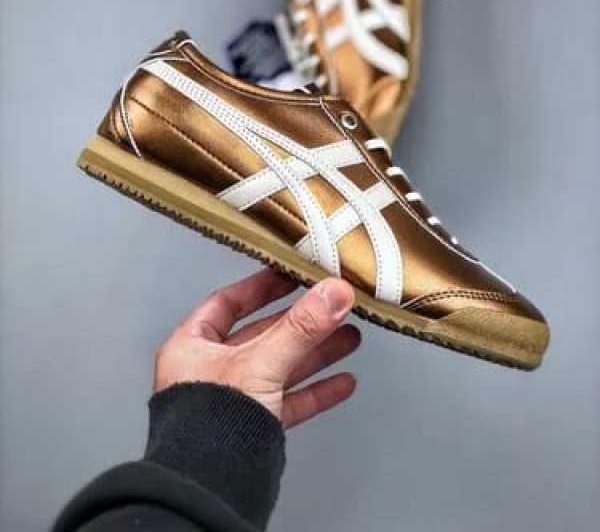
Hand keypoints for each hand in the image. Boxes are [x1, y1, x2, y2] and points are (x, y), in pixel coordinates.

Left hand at [154, 268, 359, 428]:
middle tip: (331, 306)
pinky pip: (289, 402)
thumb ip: (301, 327)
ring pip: (280, 368)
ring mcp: (232, 401)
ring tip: (348, 337)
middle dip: (302, 323)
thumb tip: (332, 293)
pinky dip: (315, 391)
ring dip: (316, 353)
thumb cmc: (208, 426)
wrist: (209, 488)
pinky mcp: (252, 428)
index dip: (259, 287)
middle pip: (262, 336)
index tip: (288, 274)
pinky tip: (341, 383)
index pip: (227, 303)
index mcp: (193, 347)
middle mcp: (210, 372)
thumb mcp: (261, 362)